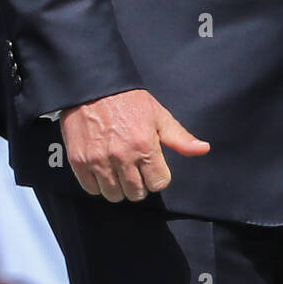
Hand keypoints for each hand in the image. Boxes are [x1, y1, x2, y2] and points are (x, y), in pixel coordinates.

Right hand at [60, 89, 209, 202]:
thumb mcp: (159, 116)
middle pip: (136, 193)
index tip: (153, 169)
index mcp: (145, 145)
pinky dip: (98, 185)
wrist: (94, 88)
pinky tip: (103, 171)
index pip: (158, 183)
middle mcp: (122, 156)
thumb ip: (180, 138)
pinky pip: (91, 189)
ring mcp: (99, 160)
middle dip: (140, 186)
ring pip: (113, 195)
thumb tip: (203, 149)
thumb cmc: (130, 101)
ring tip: (120, 172)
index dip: (158, 178)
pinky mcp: (79, 161)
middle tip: (136, 171)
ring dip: (119, 188)